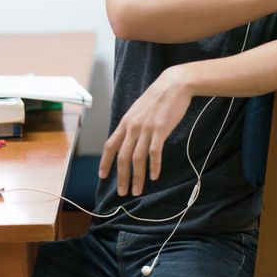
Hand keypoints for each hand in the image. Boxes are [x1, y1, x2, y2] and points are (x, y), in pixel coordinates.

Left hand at [98, 67, 192, 195]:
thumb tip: (127, 140)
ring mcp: (146, 129)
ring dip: (137, 177)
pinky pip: (154, 153)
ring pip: (137, 158)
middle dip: (121, 177)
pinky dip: (154, 166)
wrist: (173, 84)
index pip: (110, 145)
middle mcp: (132, 127)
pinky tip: (154, 176)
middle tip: (122, 192)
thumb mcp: (138, 110)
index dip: (105, 162)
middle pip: (122, 157)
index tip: (102, 176)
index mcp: (125, 122)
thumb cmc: (157, 98)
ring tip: (137, 190)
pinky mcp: (160, 130)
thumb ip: (132, 125)